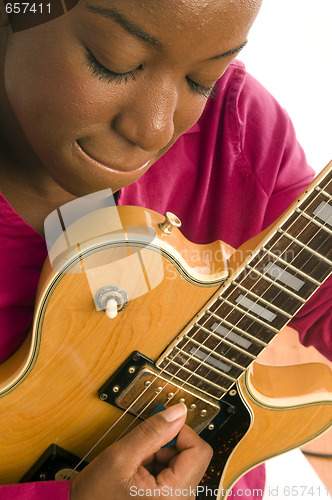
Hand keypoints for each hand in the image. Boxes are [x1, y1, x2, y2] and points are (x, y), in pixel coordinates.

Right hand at [70, 403, 212, 498]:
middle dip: (165, 447)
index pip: (199, 450)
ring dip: (159, 456)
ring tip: (136, 466)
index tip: (159, 431)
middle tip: (140, 453)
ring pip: (181, 462)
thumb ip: (152, 432)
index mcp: (173, 495)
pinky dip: (157, 465)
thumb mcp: (121, 456)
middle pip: (191, 456)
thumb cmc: (96, 496)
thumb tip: (177, 412)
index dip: (180, 433)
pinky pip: (173, 473)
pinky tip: (138, 473)